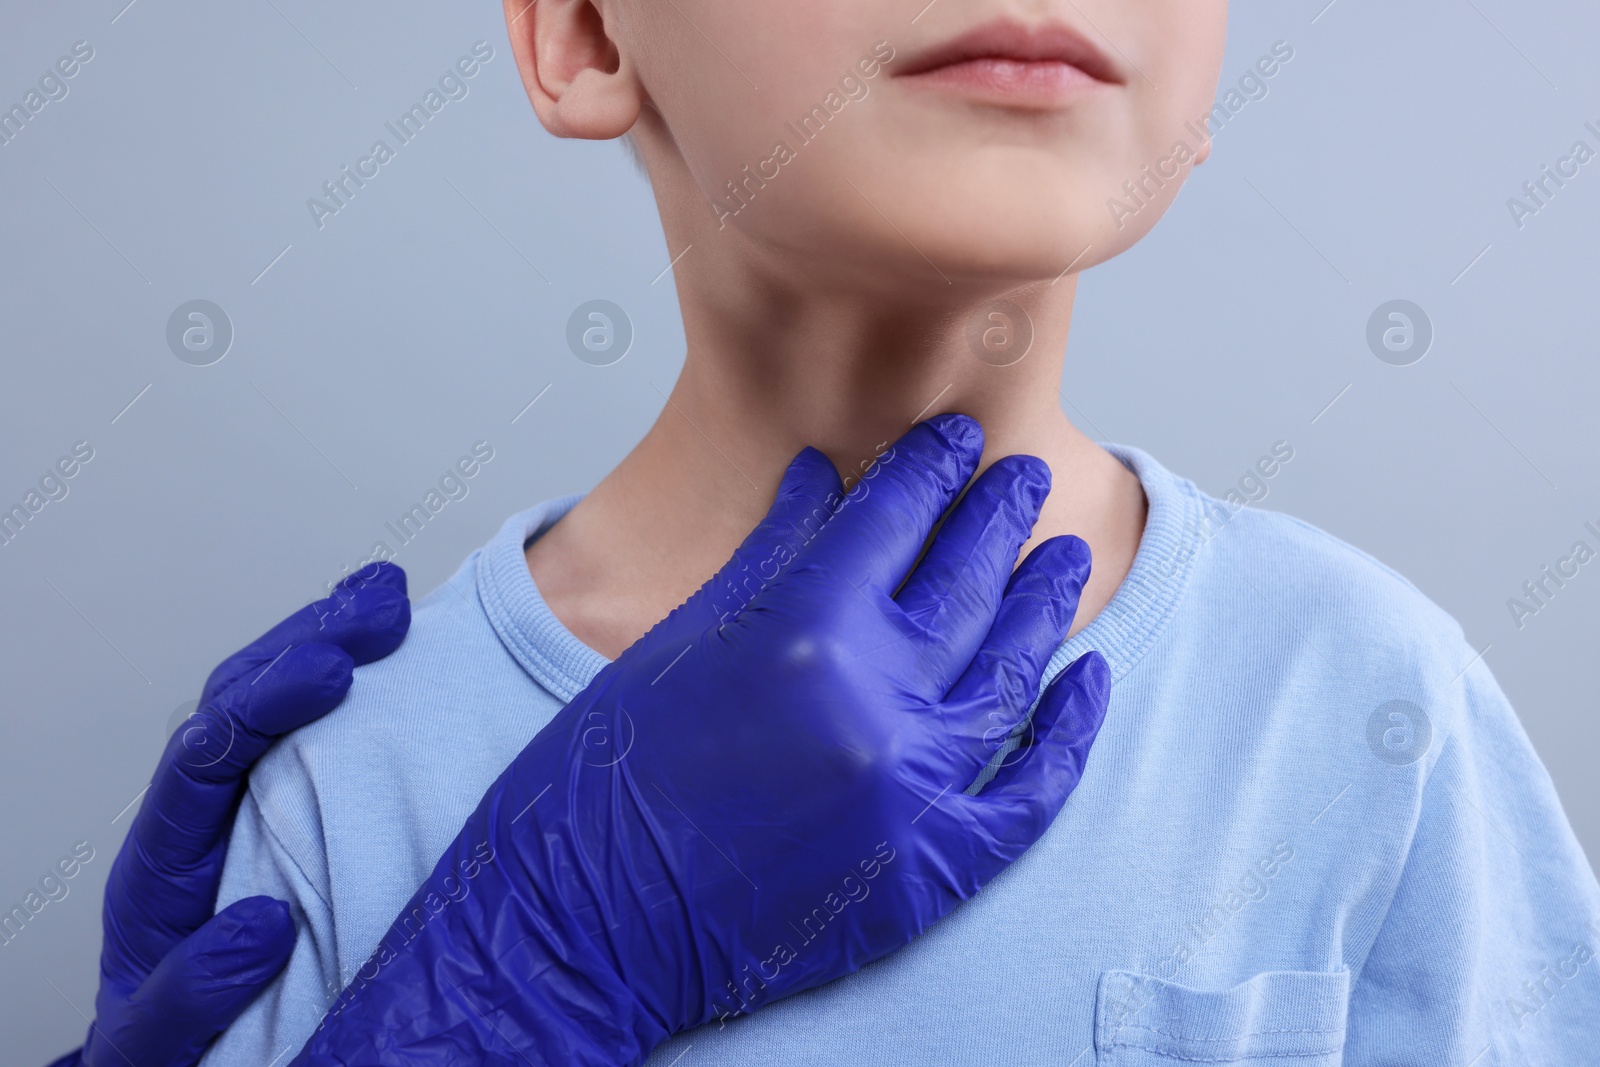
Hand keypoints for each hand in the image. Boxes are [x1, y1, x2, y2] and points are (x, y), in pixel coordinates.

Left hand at [53, 565, 410, 1066]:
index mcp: (163, 861)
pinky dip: (345, 674)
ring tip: (386, 597)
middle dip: (306, 644)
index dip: (263, 706)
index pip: (203, 758)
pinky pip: (308, 728)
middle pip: (236, 701)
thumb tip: (259, 928)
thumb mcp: (156, 1043)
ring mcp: (242, 802)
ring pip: (268, 696)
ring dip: (325, 638)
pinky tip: (385, 640)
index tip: (333, 674)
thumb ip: (192, 992)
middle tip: (379, 610)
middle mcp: (198, 813)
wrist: (179, 1055)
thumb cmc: (167, 1046)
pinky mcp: (289, 806)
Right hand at [295, 414, 1108, 1065]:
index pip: (891, 516)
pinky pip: (1028, 796)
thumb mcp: (679, 642)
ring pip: (1009, 673)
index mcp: (800, 628)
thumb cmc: (601, 783)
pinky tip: (1088, 684)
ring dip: (1042, 606)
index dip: (929, 467)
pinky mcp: (926, 871)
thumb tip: (826, 479)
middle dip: (999, 516)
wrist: (579, 925)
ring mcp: (909, 790)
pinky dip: (1067, 738)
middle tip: (1024, 476)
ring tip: (1063, 559)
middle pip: (965, 581)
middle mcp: (870, 700)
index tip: (954, 438)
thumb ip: (772, 555)